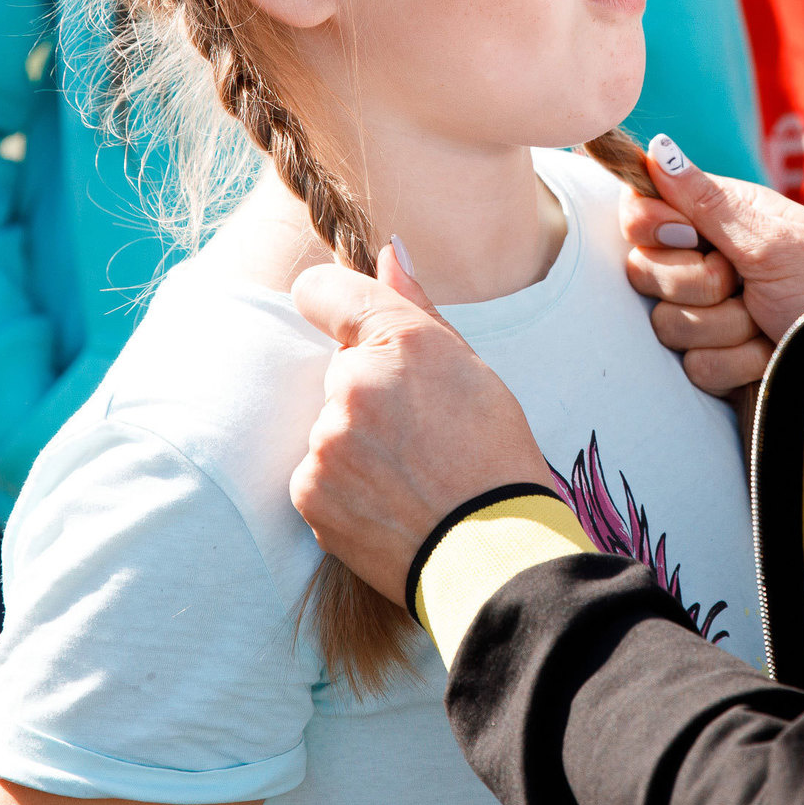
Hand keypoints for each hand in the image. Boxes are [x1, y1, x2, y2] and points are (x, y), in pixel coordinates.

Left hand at [289, 240, 555, 603]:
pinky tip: (390, 499)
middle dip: (367, 390)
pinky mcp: (308, 490)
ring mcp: (326, 440)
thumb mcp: (470, 368)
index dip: (330, 301)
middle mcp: (353, 382)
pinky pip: (317, 471)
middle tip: (420, 431)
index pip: (321, 291)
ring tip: (411, 473)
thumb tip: (387, 252)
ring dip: (356, 440)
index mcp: (399, 339)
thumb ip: (416, 306)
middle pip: (338, 370)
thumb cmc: (495, 455)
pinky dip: (344, 483)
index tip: (343, 322)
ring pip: (329, 423)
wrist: (494, 552)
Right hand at [626, 135, 803, 388]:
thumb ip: (707, 202)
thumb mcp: (771, 241)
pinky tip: (767, 356)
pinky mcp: (714, 361)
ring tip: (765, 323)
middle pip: (644, 269)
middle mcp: (706, 261)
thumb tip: (659, 149)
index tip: (688, 236)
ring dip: (726, 328)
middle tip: (742, 283)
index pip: (643, 210)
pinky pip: (694, 367)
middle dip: (698, 283)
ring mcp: (707, 315)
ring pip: (667, 323)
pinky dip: (737, 363)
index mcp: (721, 218)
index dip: (650, 224)